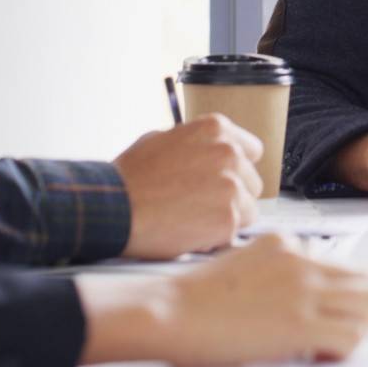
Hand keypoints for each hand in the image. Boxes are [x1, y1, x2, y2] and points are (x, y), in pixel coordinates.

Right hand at [76, 235, 367, 366]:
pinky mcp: (299, 325)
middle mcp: (303, 262)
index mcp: (287, 245)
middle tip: (338, 336)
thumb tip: (296, 289)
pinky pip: (350, 337)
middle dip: (362, 313)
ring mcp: (303, 291)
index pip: (343, 266)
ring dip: (357, 331)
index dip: (342, 298)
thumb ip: (276, 268)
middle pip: (367, 282)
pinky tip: (319, 358)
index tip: (326, 319)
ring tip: (329, 349)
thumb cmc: (195, 297)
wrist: (171, 310)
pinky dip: (344, 351)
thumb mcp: (242, 262)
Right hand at [113, 114, 263, 257]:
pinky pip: (235, 233)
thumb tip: (207, 151)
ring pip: (248, 209)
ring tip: (194, 221)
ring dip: (227, 218)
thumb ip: (195, 143)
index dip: (236, 168)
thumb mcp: (162, 139)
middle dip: (233, 195)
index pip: (251, 150)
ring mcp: (231, 186)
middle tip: (203, 206)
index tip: (222, 180)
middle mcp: (229, 153)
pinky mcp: (228, 219)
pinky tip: (190, 233)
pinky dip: (217, 238)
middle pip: (252, 181)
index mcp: (216, 129)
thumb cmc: (131, 176)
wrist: (115, 208)